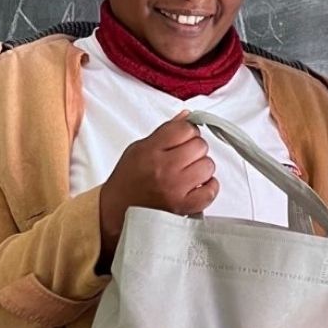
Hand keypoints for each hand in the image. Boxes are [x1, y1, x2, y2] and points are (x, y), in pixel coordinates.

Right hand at [99, 112, 217, 262]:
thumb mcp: (138, 149)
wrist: (116, 211)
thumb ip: (165, 132)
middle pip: (200, 146)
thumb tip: (187, 116)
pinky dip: (209, 187)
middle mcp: (164, 168)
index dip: (187, 132)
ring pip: (208, 166)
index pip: (185, 129)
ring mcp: (175, 188)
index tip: (183, 139)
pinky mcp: (184, 207)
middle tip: (185, 158)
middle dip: (195, 150)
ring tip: (188, 174)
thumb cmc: (128, 180)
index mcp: (151, 150)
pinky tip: (198, 186)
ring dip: (202, 168)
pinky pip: (211, 191)